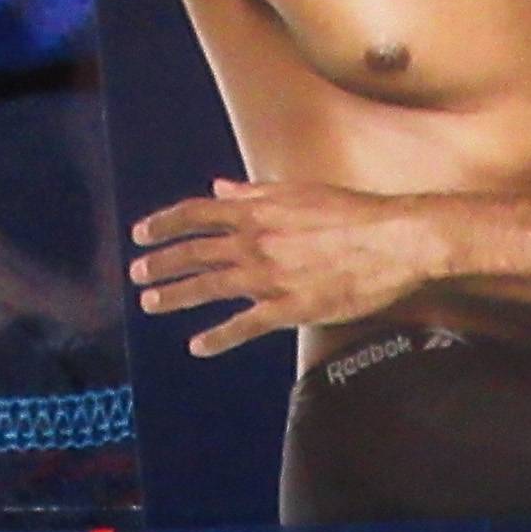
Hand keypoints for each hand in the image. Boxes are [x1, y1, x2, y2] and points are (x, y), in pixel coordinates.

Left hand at [129, 179, 431, 356]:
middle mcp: (255, 242)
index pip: (196, 214)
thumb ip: (256, 191)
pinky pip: (245, 325)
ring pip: (209, 286)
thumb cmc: (354, 213)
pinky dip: (218, 336)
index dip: (164, 224)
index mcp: (258, 210)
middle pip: (193, 252)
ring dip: (175, 295)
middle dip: (160, 263)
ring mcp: (270, 276)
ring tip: (150, 303)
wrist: (393, 240)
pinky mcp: (291, 308)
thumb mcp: (300, 192)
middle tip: (137, 274)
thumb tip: (221, 186)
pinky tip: (197, 345)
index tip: (141, 234)